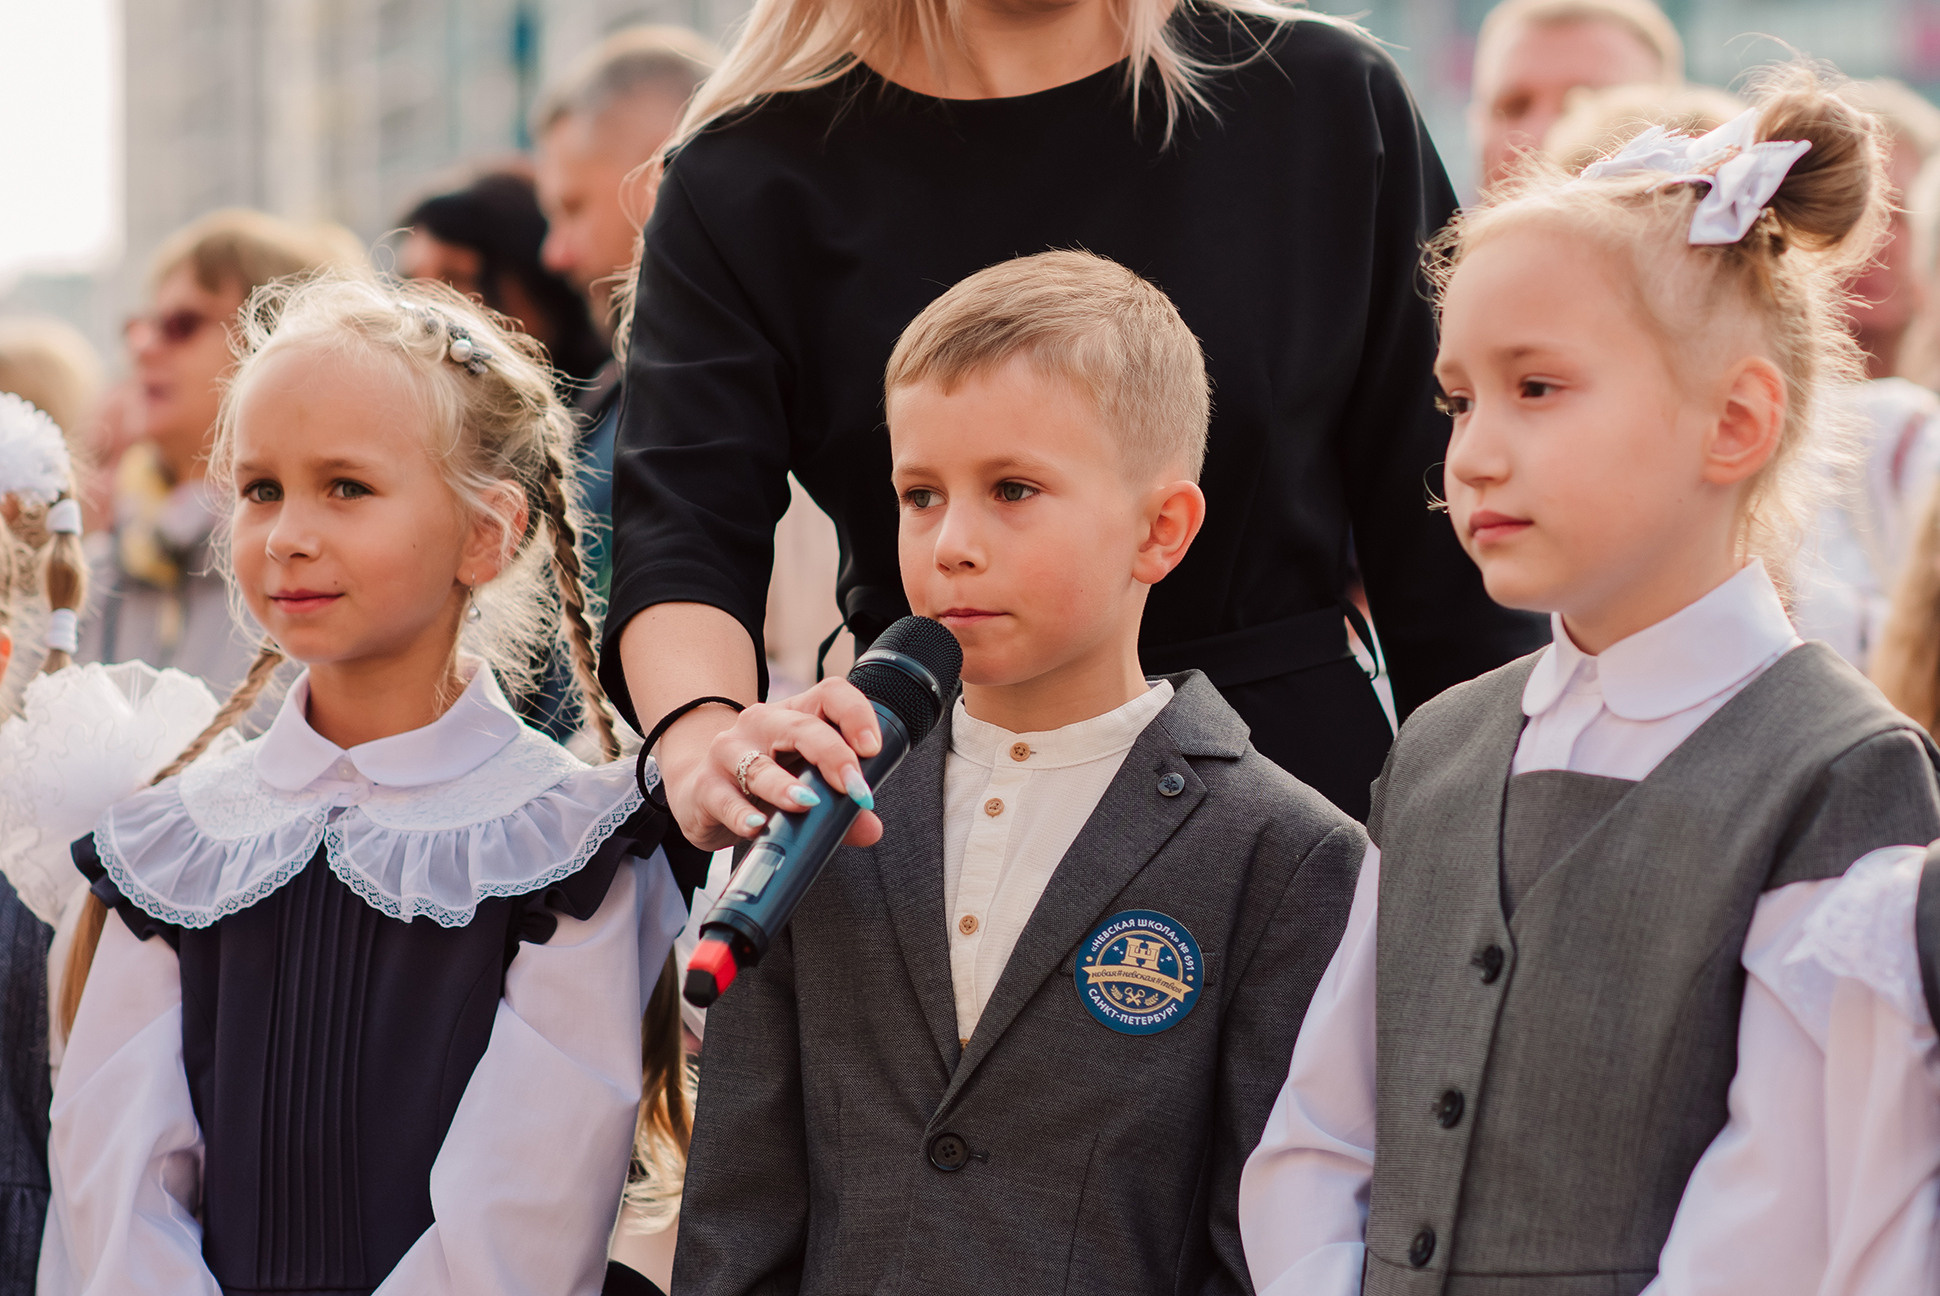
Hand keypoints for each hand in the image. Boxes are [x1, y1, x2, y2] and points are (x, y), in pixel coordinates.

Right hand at [655, 678, 885, 850]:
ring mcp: (729, 752)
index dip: (855, 715)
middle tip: (854, 788)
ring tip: (807, 803)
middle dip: (832, 755)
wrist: (697, 787)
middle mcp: (761, 724)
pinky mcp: (705, 786)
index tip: (873, 749)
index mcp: (795, 716)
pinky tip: (757, 826)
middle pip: (801, 726)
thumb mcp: (803, 785)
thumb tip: (871, 829)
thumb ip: (839, 808)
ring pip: (760, 765)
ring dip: (785, 786)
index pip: (830, 694)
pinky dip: (742, 814)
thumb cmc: (762, 782)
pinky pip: (725, 798)